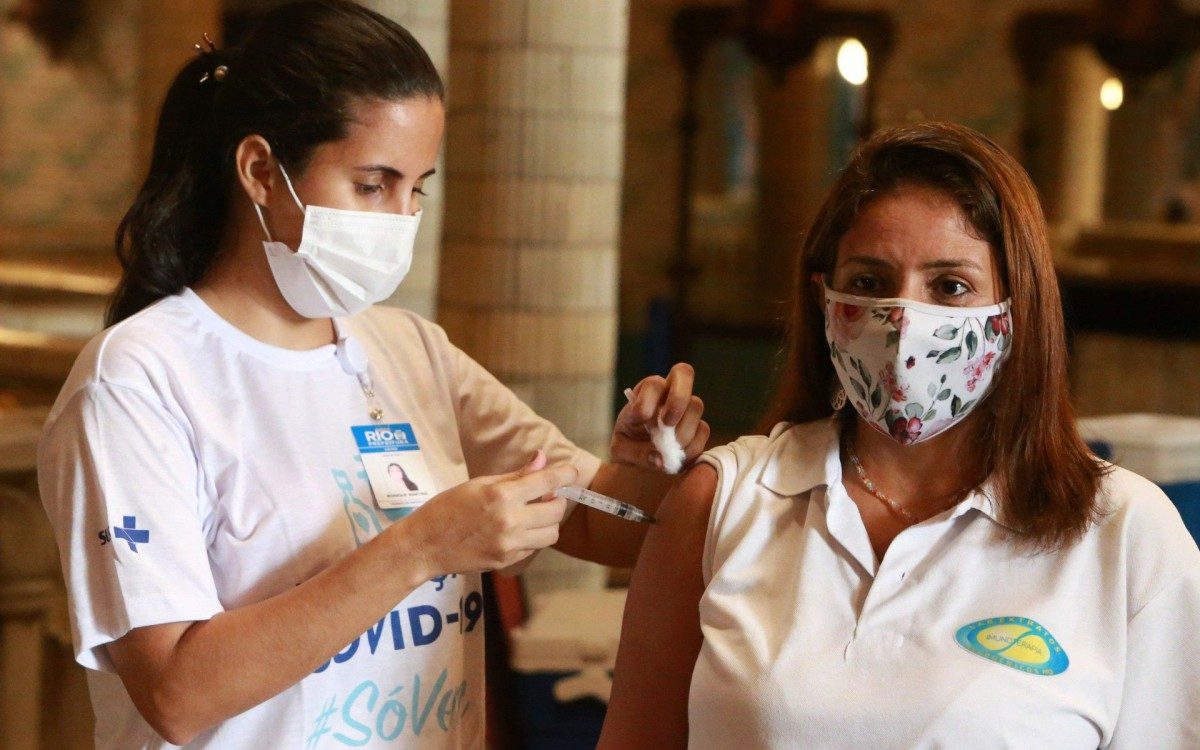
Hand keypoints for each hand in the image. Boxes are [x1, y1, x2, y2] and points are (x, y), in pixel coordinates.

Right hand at [403, 451, 575, 576]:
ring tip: (532, 514)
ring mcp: (509, 545)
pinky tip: (516, 530)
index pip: (547, 482)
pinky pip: (534, 548)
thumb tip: (542, 459)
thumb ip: (515, 476)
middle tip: (545, 495)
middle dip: (556, 500)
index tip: (572, 472)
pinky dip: (532, 537)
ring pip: (551, 534)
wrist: (425, 545)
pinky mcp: (507, 562)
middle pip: (556, 510)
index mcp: (501, 496)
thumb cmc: (447, 508)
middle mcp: (510, 522)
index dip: (566, 474)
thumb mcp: (479, 483)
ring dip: (548, 522)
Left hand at [611, 363, 708, 470]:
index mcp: (646, 392)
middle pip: (683, 372)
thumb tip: (660, 460)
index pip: (653, 383)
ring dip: (681, 431)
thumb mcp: (621, 451)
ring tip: (667, 450)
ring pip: (695, 406)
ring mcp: (687, 407)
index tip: (639, 421)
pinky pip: (702, 430)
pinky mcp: (699, 427)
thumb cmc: (628, 446)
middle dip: (677, 398)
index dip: (648, 400)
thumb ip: (636, 453)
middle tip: (667, 423)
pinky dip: (691, 447)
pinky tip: (677, 457)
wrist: (640, 458)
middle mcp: (669, 392)